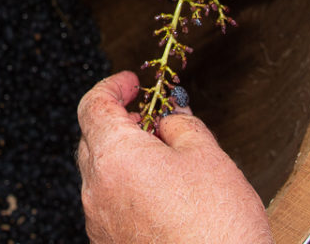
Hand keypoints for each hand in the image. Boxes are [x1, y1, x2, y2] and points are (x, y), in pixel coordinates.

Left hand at [76, 72, 270, 243]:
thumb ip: (182, 126)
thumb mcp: (209, 158)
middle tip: (150, 118)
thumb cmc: (218, 227)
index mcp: (115, 157)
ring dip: (123, 160)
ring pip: (101, 176)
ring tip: (163, 160)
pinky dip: (127, 191)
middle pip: (92, 140)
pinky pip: (109, 207)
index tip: (131, 82)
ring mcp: (100, 223)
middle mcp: (97, 190)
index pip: (93, 105)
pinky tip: (161, 197)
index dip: (112, 87)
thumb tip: (170, 118)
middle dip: (118, 123)